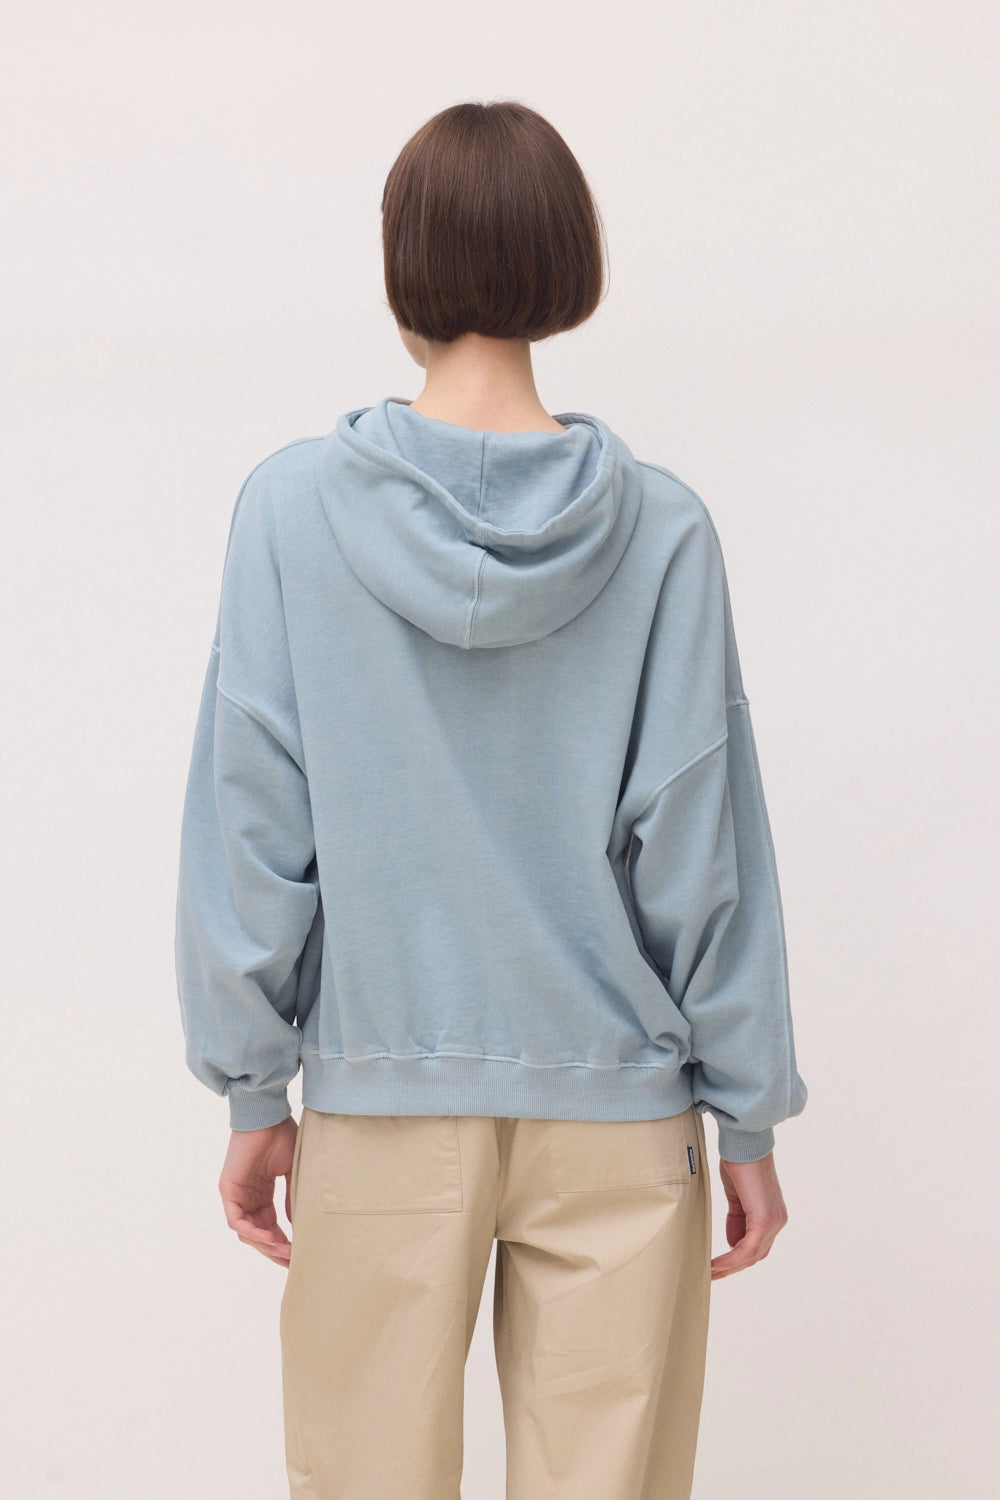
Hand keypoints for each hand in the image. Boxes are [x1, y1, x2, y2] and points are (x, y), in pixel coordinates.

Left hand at [219, 1115, 296, 1268]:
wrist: (268, 1115)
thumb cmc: (281, 1135)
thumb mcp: (292, 1172)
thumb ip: (293, 1198)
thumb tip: (298, 1225)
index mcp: (261, 1193)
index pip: (269, 1226)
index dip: (283, 1242)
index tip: (298, 1255)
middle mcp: (247, 1197)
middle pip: (257, 1234)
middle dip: (275, 1251)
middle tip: (293, 1263)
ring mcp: (236, 1195)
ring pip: (246, 1232)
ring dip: (266, 1245)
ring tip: (286, 1252)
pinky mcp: (228, 1191)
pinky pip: (237, 1221)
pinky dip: (253, 1232)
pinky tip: (271, 1238)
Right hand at [710, 1151, 788, 1279]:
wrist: (744, 1143)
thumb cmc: (739, 1162)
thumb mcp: (737, 1196)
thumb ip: (737, 1219)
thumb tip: (732, 1242)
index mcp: (772, 1214)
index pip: (757, 1245)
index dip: (736, 1258)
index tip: (717, 1264)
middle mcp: (778, 1221)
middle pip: (755, 1255)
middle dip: (732, 1267)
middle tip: (711, 1274)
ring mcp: (773, 1222)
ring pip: (751, 1256)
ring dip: (729, 1267)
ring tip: (710, 1272)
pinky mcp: (764, 1220)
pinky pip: (747, 1249)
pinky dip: (730, 1260)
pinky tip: (715, 1264)